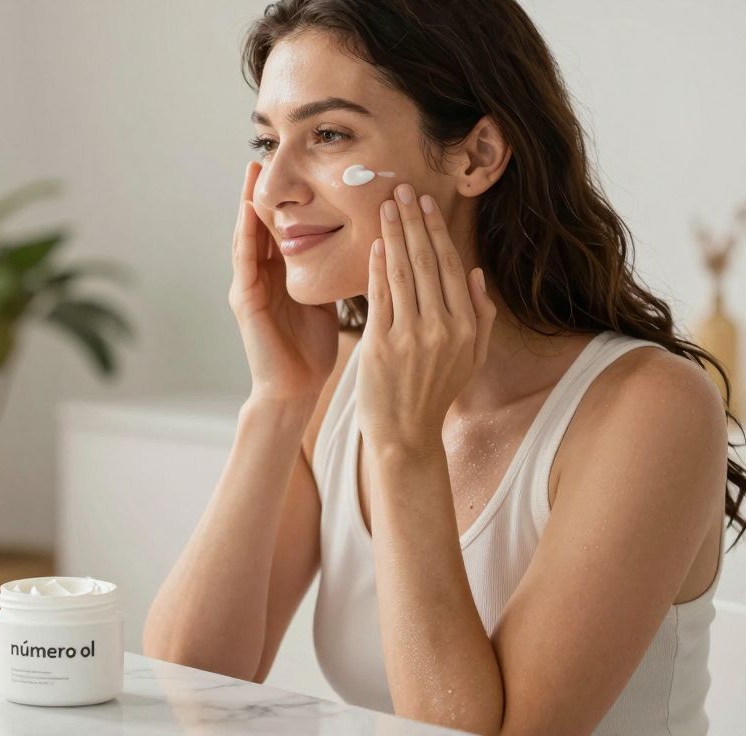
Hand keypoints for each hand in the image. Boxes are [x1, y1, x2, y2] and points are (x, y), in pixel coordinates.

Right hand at [229, 161, 340, 403]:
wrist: (294, 389)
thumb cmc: (311, 350)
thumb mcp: (324, 300)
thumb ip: (329, 273)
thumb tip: (358, 245)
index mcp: (278, 276)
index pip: (278, 229)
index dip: (281, 200)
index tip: (288, 168)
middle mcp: (259, 277)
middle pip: (258, 226)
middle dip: (258, 192)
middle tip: (261, 155)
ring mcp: (248, 288)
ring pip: (247, 237)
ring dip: (246, 204)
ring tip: (249, 173)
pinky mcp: (245, 302)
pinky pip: (244, 262)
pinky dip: (246, 235)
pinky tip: (248, 214)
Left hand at [355, 184, 495, 454]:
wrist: (405, 435)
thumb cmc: (435, 393)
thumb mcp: (470, 358)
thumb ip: (479, 316)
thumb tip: (475, 273)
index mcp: (467, 326)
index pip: (450, 266)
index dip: (436, 231)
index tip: (426, 204)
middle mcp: (443, 328)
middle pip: (426, 262)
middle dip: (413, 221)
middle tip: (402, 189)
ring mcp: (412, 336)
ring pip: (403, 273)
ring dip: (394, 234)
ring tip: (385, 206)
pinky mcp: (382, 345)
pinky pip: (380, 297)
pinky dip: (377, 268)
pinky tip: (374, 244)